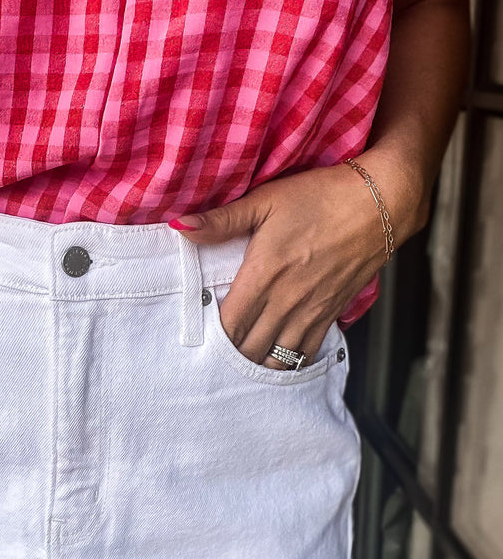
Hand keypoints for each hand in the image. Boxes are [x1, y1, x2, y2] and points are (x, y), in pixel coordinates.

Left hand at [168, 154, 420, 369]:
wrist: (380, 202)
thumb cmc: (321, 196)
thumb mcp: (266, 200)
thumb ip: (221, 220)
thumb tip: (178, 225)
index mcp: (264, 274)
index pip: (228, 324)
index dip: (211, 335)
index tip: (198, 333)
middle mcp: (286, 300)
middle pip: (249, 348)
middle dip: (229, 354)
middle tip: (214, 351)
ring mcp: (312, 311)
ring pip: (278, 358)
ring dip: (257, 362)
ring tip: (242, 359)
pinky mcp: (332, 314)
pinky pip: (307, 353)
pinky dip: (289, 361)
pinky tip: (276, 358)